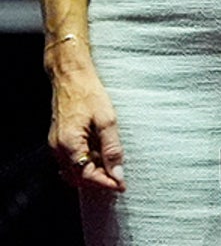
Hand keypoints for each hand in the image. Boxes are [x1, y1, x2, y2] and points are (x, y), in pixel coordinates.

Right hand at [47, 51, 123, 191]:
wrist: (72, 77)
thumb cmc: (89, 94)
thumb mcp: (107, 121)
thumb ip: (112, 149)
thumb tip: (118, 172)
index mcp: (69, 145)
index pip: (86, 176)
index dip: (105, 183)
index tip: (121, 186)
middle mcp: (58, 148)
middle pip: (78, 177)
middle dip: (99, 181)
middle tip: (120, 179)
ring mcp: (56, 145)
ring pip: (74, 170)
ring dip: (93, 173)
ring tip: (113, 167)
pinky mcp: (60, 140)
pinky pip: (72, 159)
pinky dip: (86, 163)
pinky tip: (101, 156)